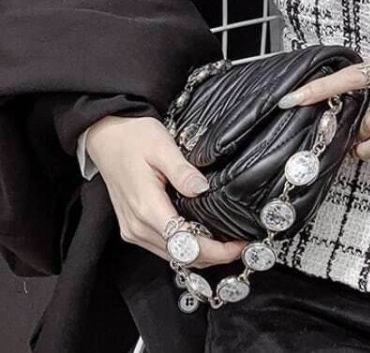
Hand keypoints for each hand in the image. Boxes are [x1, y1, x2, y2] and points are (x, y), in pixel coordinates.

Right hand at [86, 115, 245, 268]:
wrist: (105, 135)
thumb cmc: (133, 137)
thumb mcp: (162, 146)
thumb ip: (182, 171)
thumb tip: (202, 189)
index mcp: (147, 208)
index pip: (186, 244)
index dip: (216, 251)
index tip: (239, 246)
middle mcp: (138, 226)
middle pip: (181, 256)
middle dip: (214, 256)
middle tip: (240, 246)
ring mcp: (133, 229)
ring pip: (172, 256)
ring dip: (200, 255)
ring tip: (227, 244)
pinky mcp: (132, 227)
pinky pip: (162, 247)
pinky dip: (185, 249)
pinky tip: (202, 238)